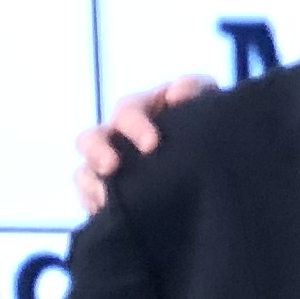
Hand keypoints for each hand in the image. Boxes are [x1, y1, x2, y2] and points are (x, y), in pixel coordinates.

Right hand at [74, 78, 208, 211]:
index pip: (127, 110)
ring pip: (84, 171)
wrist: (215, 164)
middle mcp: (117, 137)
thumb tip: (176, 94)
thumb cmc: (205, 123)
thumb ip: (194, 88)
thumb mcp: (206, 101)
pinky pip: (89, 199)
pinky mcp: (108, 195)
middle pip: (91, 139)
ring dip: (90, 182)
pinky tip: (105, 210)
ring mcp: (109, 166)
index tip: (152, 145)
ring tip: (105, 196)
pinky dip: (93, 204)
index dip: (135, 125)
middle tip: (112, 166)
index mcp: (140, 111)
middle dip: (98, 151)